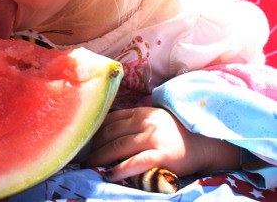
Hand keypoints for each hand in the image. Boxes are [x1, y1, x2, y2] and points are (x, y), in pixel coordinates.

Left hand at [86, 106, 239, 179]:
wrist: (205, 143)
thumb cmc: (176, 133)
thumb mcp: (153, 120)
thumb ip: (134, 122)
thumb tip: (108, 130)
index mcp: (141, 112)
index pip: (111, 120)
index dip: (95, 131)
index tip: (84, 140)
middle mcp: (144, 122)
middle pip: (111, 133)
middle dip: (94, 145)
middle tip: (80, 155)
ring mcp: (153, 137)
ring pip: (119, 146)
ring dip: (101, 157)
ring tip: (89, 165)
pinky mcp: (162, 154)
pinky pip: (137, 161)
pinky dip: (121, 168)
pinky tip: (110, 174)